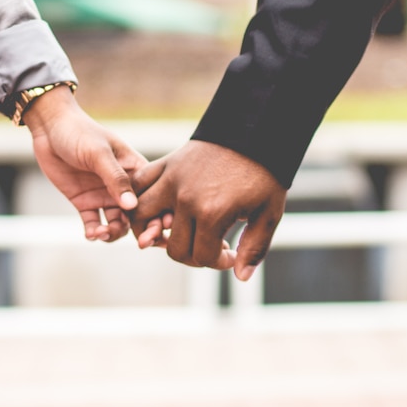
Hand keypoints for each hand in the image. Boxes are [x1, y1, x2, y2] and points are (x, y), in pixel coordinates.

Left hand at [24, 87, 146, 241]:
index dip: (159, 215)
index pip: (153, 197)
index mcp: (135, 170)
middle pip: (139, 216)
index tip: (159, 230)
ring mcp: (104, 195)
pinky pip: (94, 223)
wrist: (50, 127)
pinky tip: (91, 234)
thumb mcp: (99, 153)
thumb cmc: (80, 132)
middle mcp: (122, 187)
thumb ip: (116, 179)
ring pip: (117, 224)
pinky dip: (94, 232)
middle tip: (141, 243)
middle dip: (141, 231)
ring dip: (113, 233)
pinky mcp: (84, 202)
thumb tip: (132, 206)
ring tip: (102, 233)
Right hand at [130, 140, 286, 280]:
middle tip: (210, 247)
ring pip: (141, 217)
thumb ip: (255, 247)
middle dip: (194, 256)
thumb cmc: (265, 172)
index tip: (231, 255)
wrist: (255, 130)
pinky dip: (138, 198)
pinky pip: (139, 185)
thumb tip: (239, 276)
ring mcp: (172, 179)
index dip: (218, 263)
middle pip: (175, 248)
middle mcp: (186, 198)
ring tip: (173, 234)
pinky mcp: (166, 163)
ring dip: (153, 231)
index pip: (202, 256)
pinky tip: (157, 208)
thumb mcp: (268, 212)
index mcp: (212, 212)